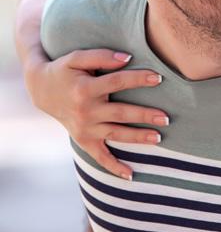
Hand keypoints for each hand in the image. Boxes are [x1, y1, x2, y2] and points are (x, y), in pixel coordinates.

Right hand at [27, 48, 168, 179]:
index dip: (138, 79)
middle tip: (166, 118)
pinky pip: (99, 156)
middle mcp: (85, 111)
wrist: (42, 90)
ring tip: (158, 138)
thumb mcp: (77, 58)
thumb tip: (128, 58)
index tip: (159, 77)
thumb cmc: (64, 70)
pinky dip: (114, 167)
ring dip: (137, 138)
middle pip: (121, 113)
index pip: (118, 82)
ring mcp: (84, 128)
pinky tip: (131, 175)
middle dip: (145, 115)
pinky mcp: (83, 139)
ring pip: (116, 134)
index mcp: (85, 89)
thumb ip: (102, 56)